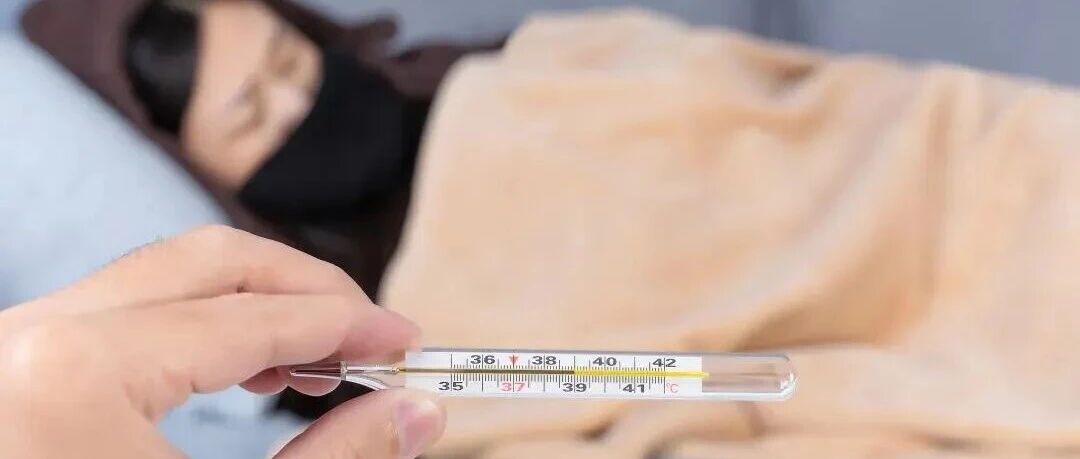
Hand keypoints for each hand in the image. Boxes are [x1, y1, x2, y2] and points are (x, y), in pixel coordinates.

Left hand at [0, 225, 444, 457]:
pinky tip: (249, 367)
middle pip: (210, 263)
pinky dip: (203, 326)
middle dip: (308, 291)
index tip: (407, 341)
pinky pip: (126, 312)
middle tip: (373, 336)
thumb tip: (415, 412)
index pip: (254, 317)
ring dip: (259, 304)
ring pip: (165, 276)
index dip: (349, 324)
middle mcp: (32, 337)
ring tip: (322, 358)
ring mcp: (14, 347)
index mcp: (77, 374)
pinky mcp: (15, 369)